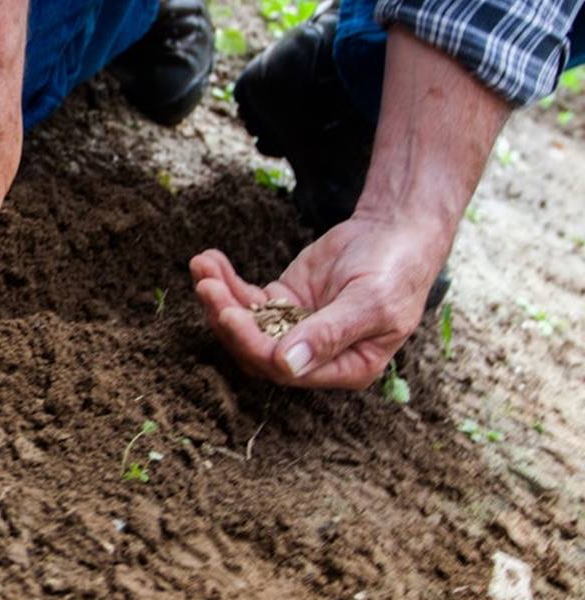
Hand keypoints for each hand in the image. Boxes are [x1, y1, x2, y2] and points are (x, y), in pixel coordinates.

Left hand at [190, 212, 448, 388]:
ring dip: (219, 298)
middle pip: (256, 349)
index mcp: (345, 368)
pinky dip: (226, 281)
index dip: (253, 345)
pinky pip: (247, 298)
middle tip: (207, 286)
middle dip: (227, 319)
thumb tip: (287, 365)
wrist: (397, 231)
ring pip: (246, 324)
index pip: (286, 369)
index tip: (230, 314)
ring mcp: (294, 328)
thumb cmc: (395, 270)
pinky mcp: (283, 301)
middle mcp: (315, 356)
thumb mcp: (370, 303)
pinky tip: (208, 260)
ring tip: (202, 267)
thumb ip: (329, 334)